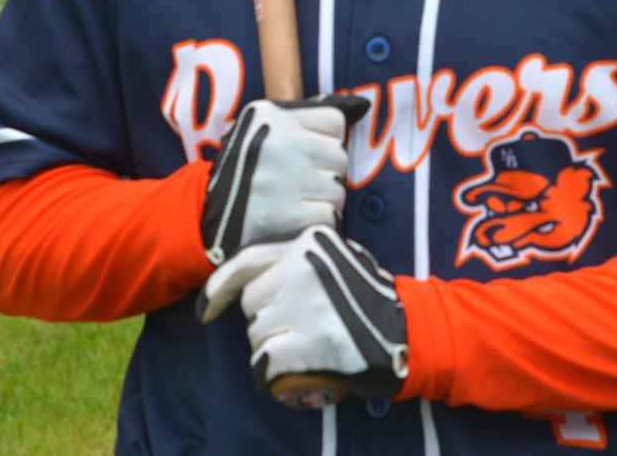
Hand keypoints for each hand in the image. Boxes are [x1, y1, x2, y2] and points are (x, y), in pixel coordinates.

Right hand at [200, 93, 368, 264]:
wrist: (205, 217)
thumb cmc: (245, 169)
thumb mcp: (263, 128)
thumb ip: (308, 116)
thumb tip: (361, 105)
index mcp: (271, 115)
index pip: (334, 123)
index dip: (324, 142)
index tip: (304, 155)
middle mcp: (276, 143)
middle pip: (339, 157)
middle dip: (325, 174)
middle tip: (299, 184)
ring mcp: (281, 180)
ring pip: (338, 190)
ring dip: (322, 201)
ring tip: (295, 203)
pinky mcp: (287, 216)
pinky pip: (329, 215)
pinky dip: (316, 222)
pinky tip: (294, 220)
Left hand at [200, 226, 408, 400]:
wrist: (411, 331)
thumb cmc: (370, 298)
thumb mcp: (338, 259)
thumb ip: (301, 258)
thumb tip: (251, 277)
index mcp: (310, 241)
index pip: (246, 262)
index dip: (218, 289)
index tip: (205, 311)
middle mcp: (305, 267)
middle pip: (251, 302)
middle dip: (264, 320)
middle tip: (293, 331)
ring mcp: (310, 304)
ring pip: (256, 333)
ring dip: (270, 348)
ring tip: (302, 348)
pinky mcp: (314, 341)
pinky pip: (266, 362)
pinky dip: (269, 374)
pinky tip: (284, 374)